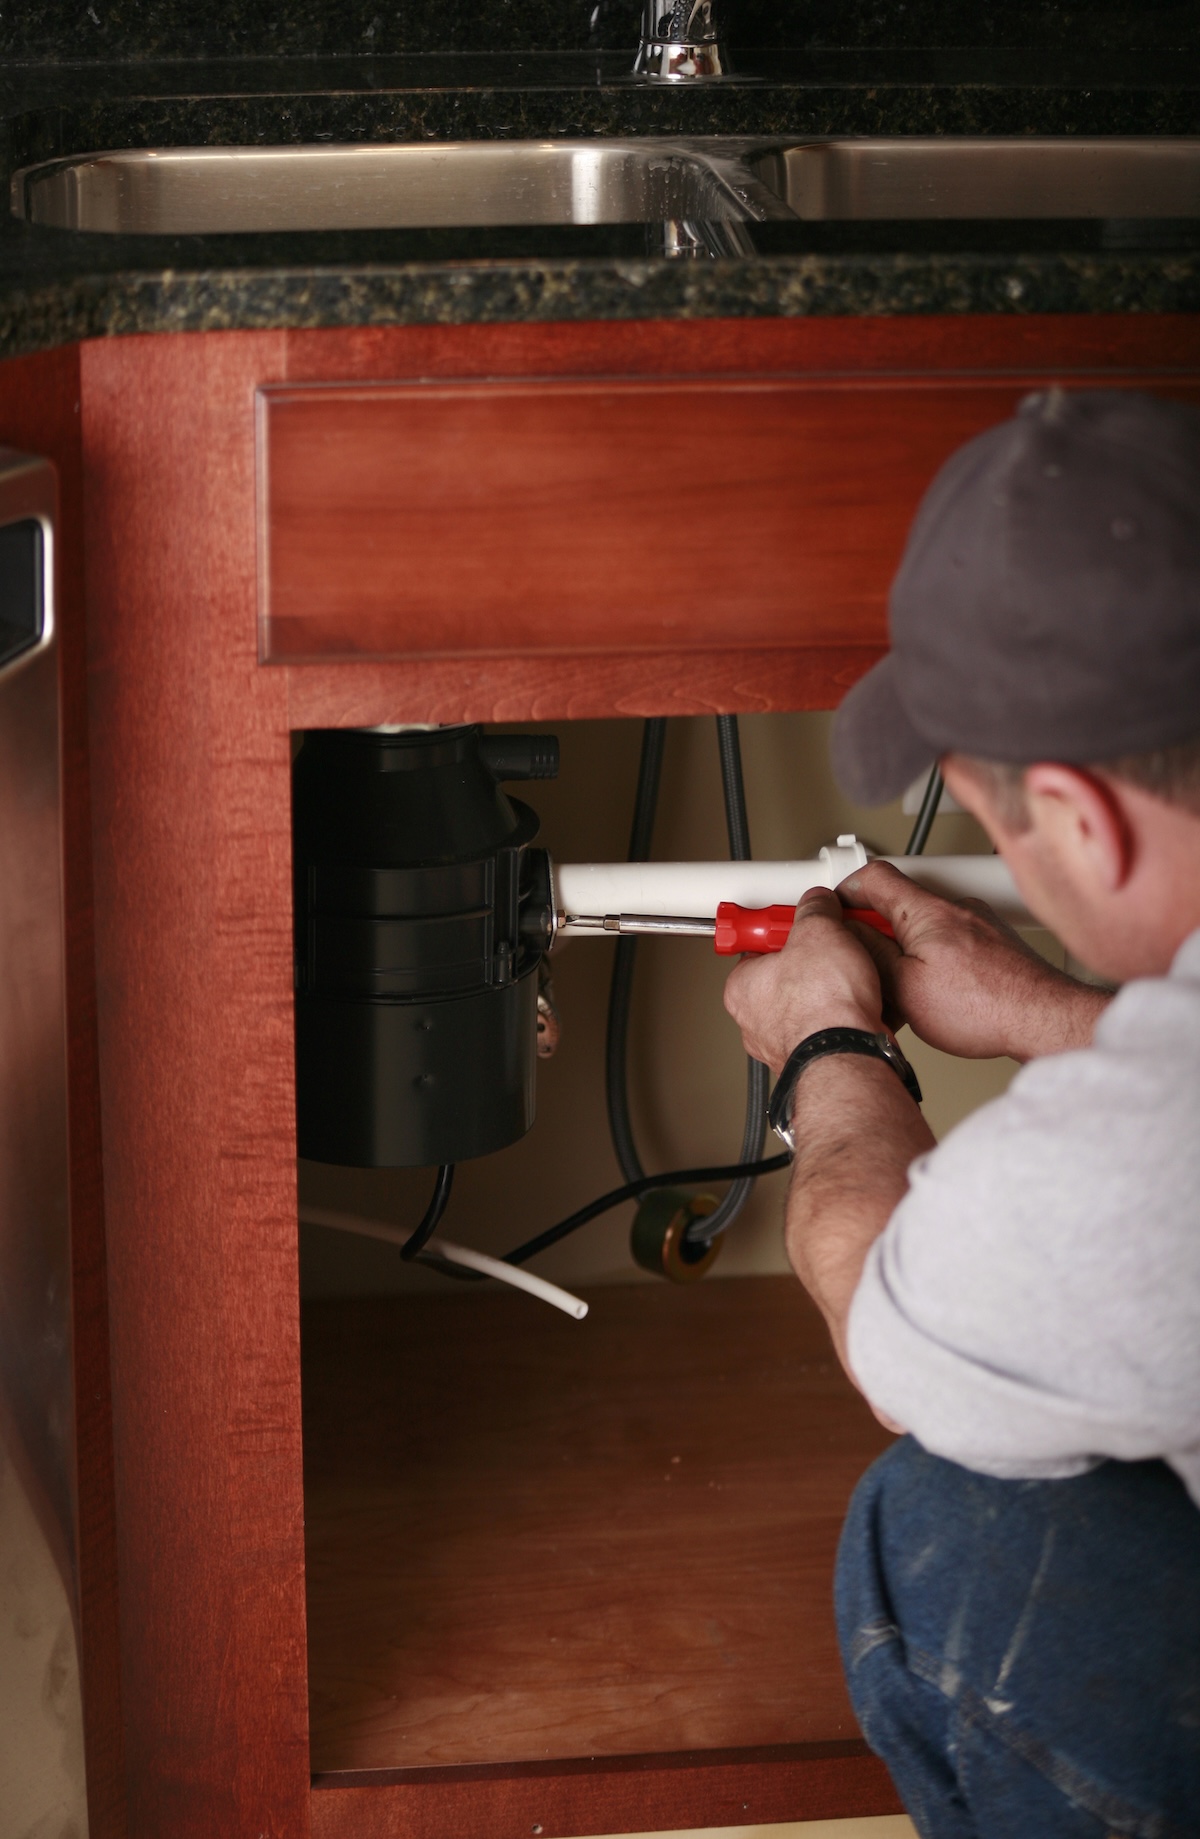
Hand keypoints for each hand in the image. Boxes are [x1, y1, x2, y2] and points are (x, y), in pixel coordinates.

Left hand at [723, 887, 884, 1075]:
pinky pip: (830, 1027)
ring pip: (809, 1003)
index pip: (755, 945)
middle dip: (812, 960)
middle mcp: (756, 1021)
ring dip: (832, 989)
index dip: (782, 928)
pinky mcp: (815, 1057)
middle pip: (785, 974)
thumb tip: (818, 903)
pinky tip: (862, 1005)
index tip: (796, 922)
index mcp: (741, 986)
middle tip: (833, 947)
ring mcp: (784, 1043)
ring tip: (853, 977)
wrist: (849, 1056)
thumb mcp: (818, 932)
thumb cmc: (821, 1008)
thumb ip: (815, 910)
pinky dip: (846, 1016)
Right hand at [835, 860, 1110, 1062]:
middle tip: (863, 957)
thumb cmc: (987, 1009)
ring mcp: (978, 921)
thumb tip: (847, 935)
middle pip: (898, 901)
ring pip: (924, 923)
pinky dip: (934, 955)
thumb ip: (870, 955)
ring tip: (903, 983)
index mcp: (927, 911)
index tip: (833, 909)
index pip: (874, 876)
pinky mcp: (994, 940)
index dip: (845, 889)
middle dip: (875, 927)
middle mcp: (956, 907)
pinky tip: (938, 989)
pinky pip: (950, 937)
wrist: (1044, 1020)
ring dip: (906, 945)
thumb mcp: (905, 989)